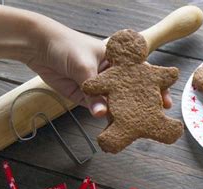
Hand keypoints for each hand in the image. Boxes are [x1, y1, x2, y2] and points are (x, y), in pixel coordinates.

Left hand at [26, 20, 172, 116]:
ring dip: (123, 116)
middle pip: (131, 93)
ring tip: (134, 128)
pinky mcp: (86, 98)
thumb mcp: (84, 65)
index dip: (155, 87)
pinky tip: (112, 127)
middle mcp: (112, 75)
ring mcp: (100, 88)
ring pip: (116, 105)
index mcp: (117, 61)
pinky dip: (104, 119)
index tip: (165, 100)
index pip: (141, 74)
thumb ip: (94, 92)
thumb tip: (102, 113)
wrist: (37, 47)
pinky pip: (98, 110)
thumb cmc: (66, 45)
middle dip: (142, 106)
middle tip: (154, 119)